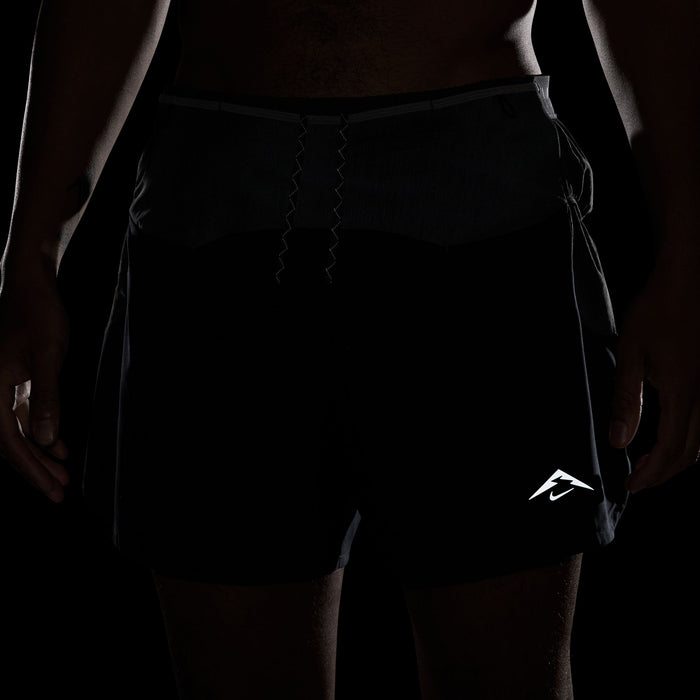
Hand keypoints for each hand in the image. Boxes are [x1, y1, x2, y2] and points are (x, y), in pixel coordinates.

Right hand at [0, 276, 70, 501]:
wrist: (32, 285)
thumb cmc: (39, 315)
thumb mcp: (48, 356)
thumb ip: (46, 397)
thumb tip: (43, 438)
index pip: (7, 439)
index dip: (28, 467)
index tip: (49, 488)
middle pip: (8, 442)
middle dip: (33, 469)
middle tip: (57, 493)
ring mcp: (1, 387)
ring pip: (15, 431)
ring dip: (38, 454)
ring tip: (61, 475)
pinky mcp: (13, 381)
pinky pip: (22, 416)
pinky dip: (40, 432)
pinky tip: (58, 445)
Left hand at [608, 264, 699, 492]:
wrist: (683, 281)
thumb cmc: (654, 313)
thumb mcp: (630, 356)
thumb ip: (625, 400)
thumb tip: (620, 441)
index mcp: (681, 394)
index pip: (670, 449)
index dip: (651, 474)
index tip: (630, 487)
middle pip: (689, 452)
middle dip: (663, 473)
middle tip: (636, 481)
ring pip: (699, 440)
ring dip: (674, 459)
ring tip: (646, 464)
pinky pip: (699, 423)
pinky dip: (682, 441)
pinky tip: (661, 436)